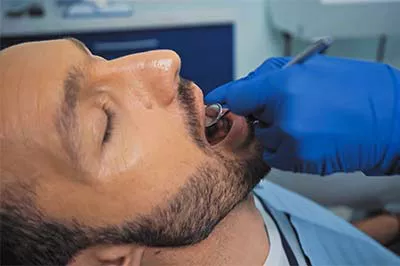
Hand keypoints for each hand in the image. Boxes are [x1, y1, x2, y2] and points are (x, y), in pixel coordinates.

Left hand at [205, 55, 399, 174]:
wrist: (391, 122)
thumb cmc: (358, 90)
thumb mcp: (312, 68)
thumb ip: (270, 77)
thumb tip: (245, 90)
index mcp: (284, 87)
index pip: (236, 95)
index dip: (224, 98)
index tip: (215, 103)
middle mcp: (283, 118)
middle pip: (250, 118)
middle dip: (261, 112)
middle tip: (286, 105)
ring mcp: (291, 143)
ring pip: (264, 138)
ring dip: (277, 131)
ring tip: (308, 122)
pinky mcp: (299, 163)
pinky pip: (277, 155)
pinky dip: (286, 148)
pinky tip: (310, 138)